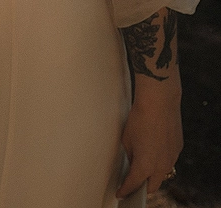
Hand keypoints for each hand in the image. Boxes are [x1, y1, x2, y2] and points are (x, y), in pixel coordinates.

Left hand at [116, 76, 182, 198]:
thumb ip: (131, 155)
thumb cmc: (139, 120)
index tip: (120, 193)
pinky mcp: (178, 149)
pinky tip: (152, 152)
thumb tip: (134, 161)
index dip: (125, 190)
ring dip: (152, 174)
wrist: (159, 103)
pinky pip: (168, 160)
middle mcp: (160, 166)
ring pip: (162, 174)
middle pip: (151, 186)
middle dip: (140, 187)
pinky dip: (160, 161)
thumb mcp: (127, 140)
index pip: (133, 185)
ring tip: (141, 169)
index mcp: (144, 166)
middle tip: (131, 185)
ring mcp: (172, 158)